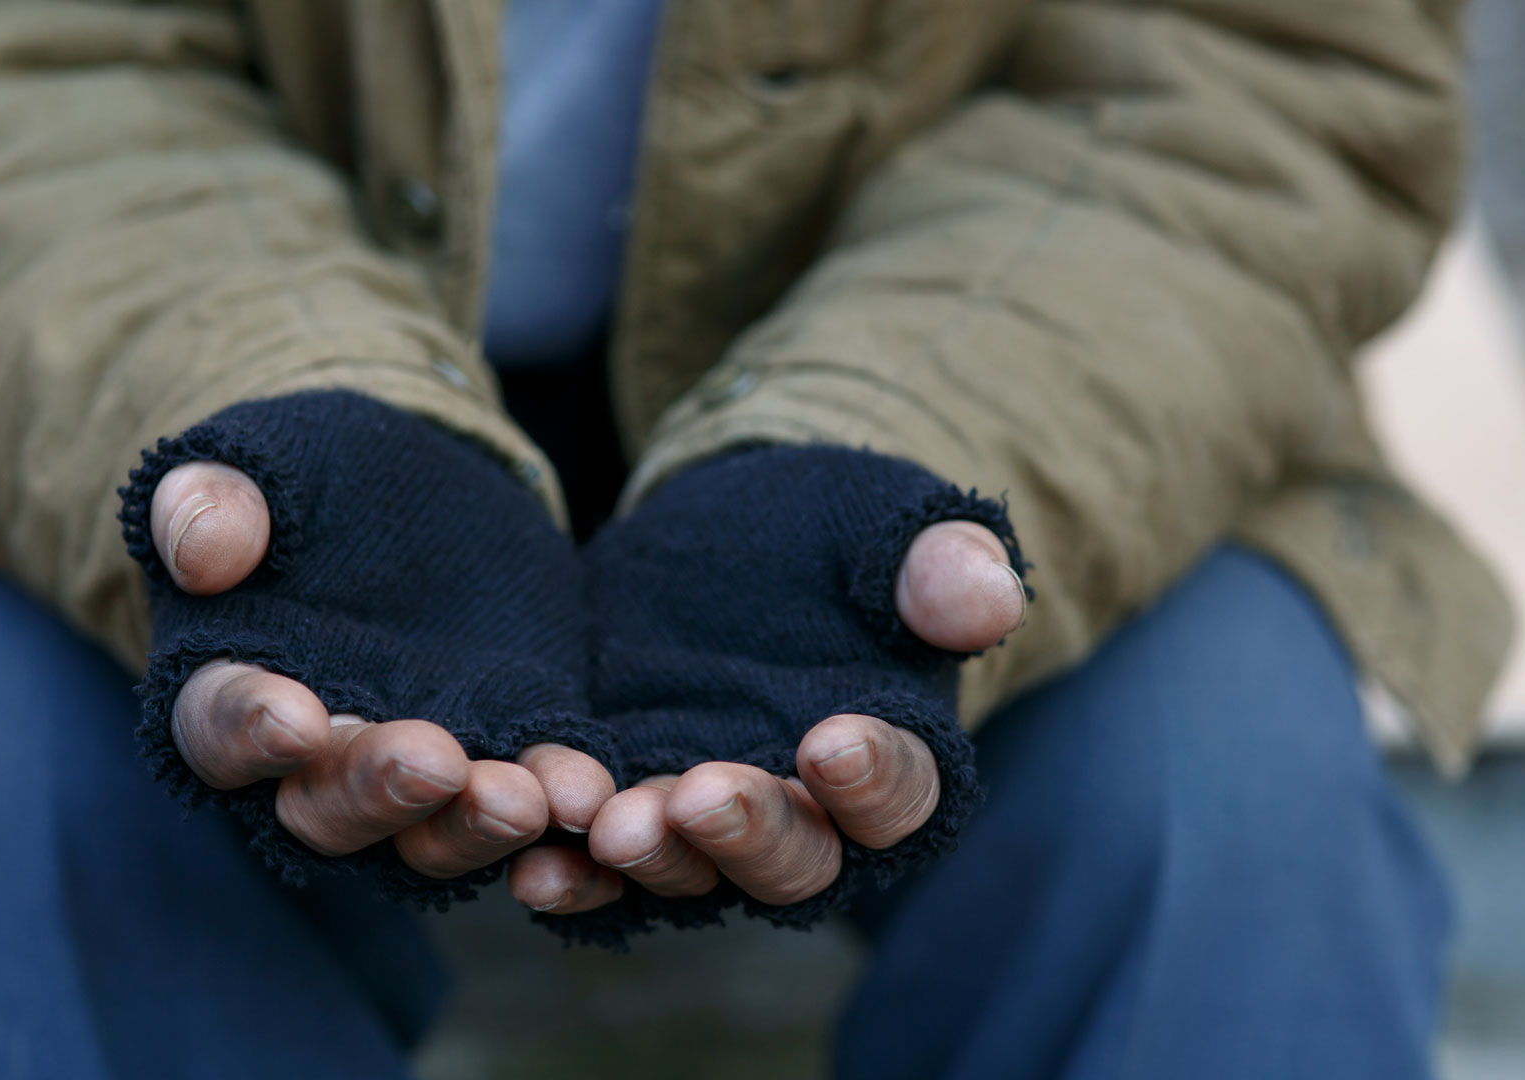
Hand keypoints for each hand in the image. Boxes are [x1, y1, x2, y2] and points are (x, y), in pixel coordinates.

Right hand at [141, 446, 613, 884]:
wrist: (420, 478)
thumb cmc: (308, 473)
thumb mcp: (259, 462)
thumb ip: (211, 501)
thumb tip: (202, 558)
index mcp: (232, 689)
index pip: (222, 726)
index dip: (252, 729)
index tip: (294, 719)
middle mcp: (318, 758)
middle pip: (330, 806)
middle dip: (380, 792)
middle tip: (435, 764)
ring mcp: (418, 767)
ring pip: (433, 829)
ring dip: (476, 823)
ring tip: (527, 799)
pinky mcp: (506, 745)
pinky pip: (530, 792)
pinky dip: (556, 796)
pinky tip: (587, 792)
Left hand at [509, 519, 1020, 912]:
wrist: (733, 533)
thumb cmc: (837, 533)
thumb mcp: (887, 525)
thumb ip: (940, 565)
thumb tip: (989, 598)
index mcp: (893, 760)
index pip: (902, 793)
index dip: (874, 778)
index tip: (834, 742)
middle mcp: (808, 818)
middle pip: (795, 859)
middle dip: (749, 833)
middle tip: (702, 794)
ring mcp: (710, 823)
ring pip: (692, 871)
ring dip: (655, 856)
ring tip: (614, 826)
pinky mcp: (630, 803)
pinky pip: (602, 863)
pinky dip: (574, 874)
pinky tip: (535, 866)